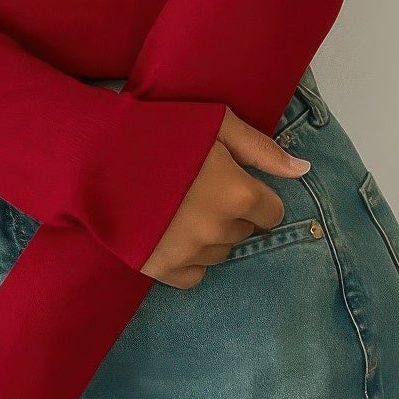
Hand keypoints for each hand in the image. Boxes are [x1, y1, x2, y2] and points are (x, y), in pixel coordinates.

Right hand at [138, 106, 311, 287]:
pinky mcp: (161, 269)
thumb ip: (262, 149)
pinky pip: (194, 275)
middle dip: (231, 214)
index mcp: (239, 193)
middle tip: (200, 190)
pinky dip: (189, 258)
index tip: (232, 183)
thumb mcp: (217, 124)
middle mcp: (220, 229)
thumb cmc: (160, 130)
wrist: (95, 154)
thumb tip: (303, 170)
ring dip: (211, 235)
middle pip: (244, 232)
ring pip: (221, 253)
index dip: (254, 196)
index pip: (271, 212)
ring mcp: (190, 252)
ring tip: (181, 208)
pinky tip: (171, 233)